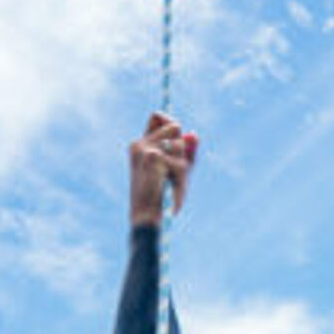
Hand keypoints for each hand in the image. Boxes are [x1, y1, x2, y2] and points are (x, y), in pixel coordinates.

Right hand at [130, 112, 197, 226]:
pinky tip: (168, 186)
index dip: (170, 123)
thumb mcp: (176, 172)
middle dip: (182, 149)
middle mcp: (139, 144)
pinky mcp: (152, 157)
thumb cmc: (161, 197)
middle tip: (173, 172)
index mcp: (140, 144)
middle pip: (175, 127)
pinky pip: (180, 160)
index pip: (158, 116)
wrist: (147, 217)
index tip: (181, 140)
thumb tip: (194, 135)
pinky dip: (180, 175)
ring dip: (182, 164)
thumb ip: (186, 153)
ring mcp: (144, 149)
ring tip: (170, 182)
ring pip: (179, 143)